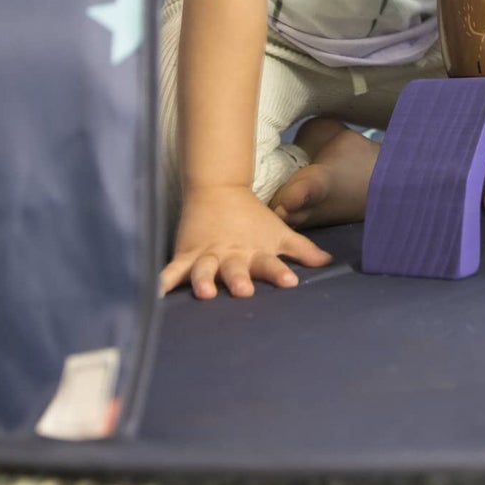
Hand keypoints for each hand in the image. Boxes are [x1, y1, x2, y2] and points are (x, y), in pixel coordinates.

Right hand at [161, 185, 331, 298]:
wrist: (217, 191)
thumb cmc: (253, 219)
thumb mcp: (279, 233)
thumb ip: (301, 250)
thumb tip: (329, 262)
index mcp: (254, 251)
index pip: (270, 263)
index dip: (280, 272)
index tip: (291, 282)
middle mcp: (231, 255)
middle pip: (236, 268)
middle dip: (239, 279)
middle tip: (244, 290)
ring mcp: (207, 254)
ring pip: (204, 269)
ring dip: (204, 280)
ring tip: (204, 292)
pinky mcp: (186, 255)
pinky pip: (173, 270)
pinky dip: (164, 281)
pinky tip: (156, 293)